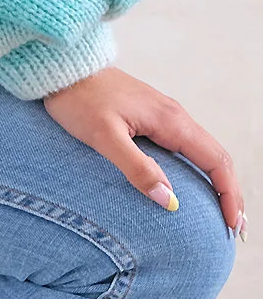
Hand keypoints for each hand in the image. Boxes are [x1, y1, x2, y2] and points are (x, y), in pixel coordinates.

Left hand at [44, 66, 243, 231]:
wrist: (63, 69)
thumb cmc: (78, 101)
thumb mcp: (104, 137)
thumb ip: (136, 168)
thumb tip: (170, 201)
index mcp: (170, 120)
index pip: (216, 161)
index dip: (229, 195)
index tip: (232, 225)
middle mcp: (174, 115)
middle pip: (217, 157)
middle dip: (230, 192)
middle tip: (234, 229)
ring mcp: (164, 114)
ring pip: (203, 150)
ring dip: (217, 181)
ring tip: (220, 212)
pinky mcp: (151, 116)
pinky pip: (186, 145)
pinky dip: (199, 168)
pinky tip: (190, 184)